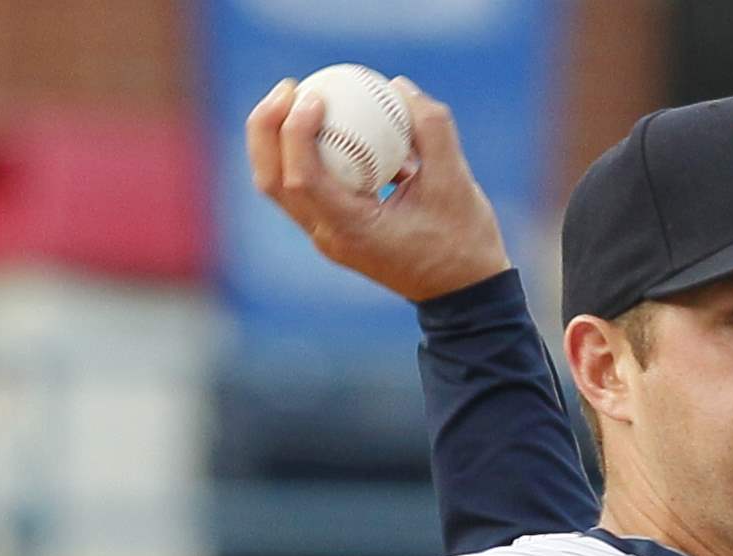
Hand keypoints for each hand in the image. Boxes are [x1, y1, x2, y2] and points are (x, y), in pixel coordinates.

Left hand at [245, 76, 511, 302]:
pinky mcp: (337, 232)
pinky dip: (305, 155)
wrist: (464, 292)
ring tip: (297, 98)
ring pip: (281, 187)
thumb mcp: (456, 181)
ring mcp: (329, 239)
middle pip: (273, 181)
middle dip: (267, 129)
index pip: (303, 178)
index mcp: (353, 231)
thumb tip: (398, 86)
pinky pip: (306, 189)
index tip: (317, 96)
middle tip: (289, 87)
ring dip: (278, 141)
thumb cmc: (463, 243)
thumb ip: (431, 128)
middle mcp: (330, 238)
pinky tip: (327, 124)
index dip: (296, 130)